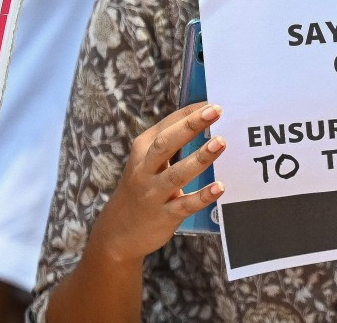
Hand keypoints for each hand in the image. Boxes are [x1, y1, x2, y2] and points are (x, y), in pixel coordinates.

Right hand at [93, 102, 225, 261]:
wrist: (116, 233)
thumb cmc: (141, 188)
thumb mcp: (145, 162)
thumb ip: (169, 145)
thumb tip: (204, 120)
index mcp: (142, 150)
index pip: (167, 124)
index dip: (190, 112)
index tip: (213, 102)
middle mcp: (145, 169)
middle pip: (167, 143)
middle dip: (191, 126)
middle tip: (216, 111)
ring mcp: (153, 193)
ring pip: (177, 174)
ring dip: (199, 158)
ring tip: (220, 143)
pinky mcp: (164, 216)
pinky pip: (185, 205)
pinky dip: (202, 196)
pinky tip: (219, 187)